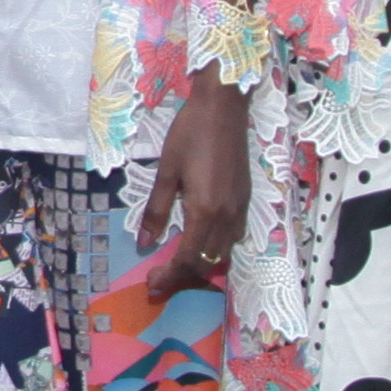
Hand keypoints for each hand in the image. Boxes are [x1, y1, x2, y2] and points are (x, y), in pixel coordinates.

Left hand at [133, 75, 253, 293]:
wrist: (224, 107)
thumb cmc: (189, 133)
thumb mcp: (166, 172)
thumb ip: (156, 210)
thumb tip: (144, 244)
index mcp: (205, 211)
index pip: (188, 259)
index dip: (169, 276)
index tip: (151, 283)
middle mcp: (227, 216)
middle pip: (207, 262)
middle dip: (182, 276)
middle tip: (159, 277)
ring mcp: (240, 208)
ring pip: (223, 252)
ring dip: (200, 263)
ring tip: (177, 261)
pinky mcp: (246, 199)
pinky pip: (234, 236)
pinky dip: (216, 247)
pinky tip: (200, 238)